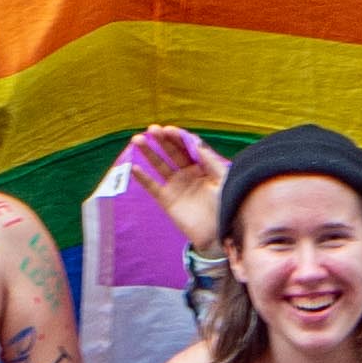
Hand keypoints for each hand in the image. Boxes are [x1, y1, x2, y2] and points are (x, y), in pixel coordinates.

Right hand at [130, 123, 226, 249]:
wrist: (220, 233)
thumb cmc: (227, 205)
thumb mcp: (223, 180)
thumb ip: (210, 161)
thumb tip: (197, 143)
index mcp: (202, 165)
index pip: (187, 147)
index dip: (177, 137)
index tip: (167, 129)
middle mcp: (187, 172)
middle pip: (171, 152)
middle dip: (161, 140)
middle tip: (151, 130)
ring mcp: (176, 185)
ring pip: (159, 165)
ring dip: (148, 152)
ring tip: (137, 140)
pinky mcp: (167, 200)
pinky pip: (153, 187)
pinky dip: (143, 178)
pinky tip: (135, 167)